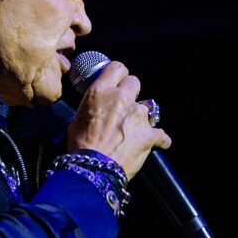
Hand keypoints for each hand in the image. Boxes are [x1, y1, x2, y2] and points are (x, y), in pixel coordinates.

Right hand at [67, 60, 171, 177]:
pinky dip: (158, 140)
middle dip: (131, 93)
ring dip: (142, 118)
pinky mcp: (150, 134)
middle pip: (134, 82)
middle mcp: (122, 98)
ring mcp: (139, 116)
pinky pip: (161, 135)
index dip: (119, 74)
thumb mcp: (77, 120)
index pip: (117, 67)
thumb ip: (90, 108)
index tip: (118, 81)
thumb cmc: (81, 147)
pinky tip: (152, 145)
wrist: (94, 169)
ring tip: (134, 132)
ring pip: (147, 107)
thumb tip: (95, 109)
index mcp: (101, 92)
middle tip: (125, 106)